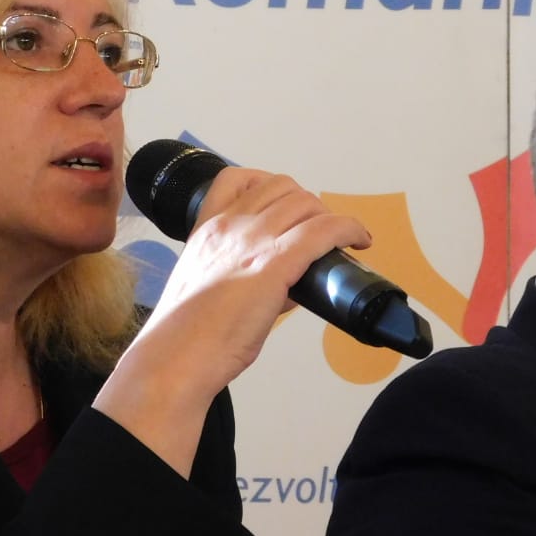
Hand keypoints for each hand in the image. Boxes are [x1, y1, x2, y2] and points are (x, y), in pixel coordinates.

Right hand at [94, 167, 370, 474]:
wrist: (176, 357)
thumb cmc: (186, 336)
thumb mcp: (207, 291)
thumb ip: (242, 279)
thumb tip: (288, 288)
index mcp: (206, 230)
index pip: (236, 179)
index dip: (269, 185)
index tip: (285, 206)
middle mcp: (229, 226)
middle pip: (282, 187)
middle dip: (307, 204)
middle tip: (318, 230)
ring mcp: (252, 241)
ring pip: (306, 204)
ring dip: (329, 217)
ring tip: (339, 239)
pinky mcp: (275, 264)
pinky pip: (325, 230)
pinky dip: (349, 229)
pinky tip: (360, 240)